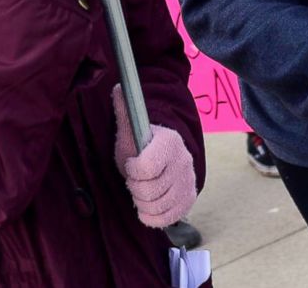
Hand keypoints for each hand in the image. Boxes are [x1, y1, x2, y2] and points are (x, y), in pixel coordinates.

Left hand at [111, 86, 196, 225]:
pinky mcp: (188, 200)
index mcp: (169, 142)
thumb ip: (125, 110)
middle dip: (134, 186)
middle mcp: (183, 163)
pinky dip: (152, 217)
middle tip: (134, 178)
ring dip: (142, 202)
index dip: (132, 169)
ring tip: (140, 190)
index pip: (145, 168)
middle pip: (148, 190)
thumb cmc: (143, 142)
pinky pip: (167, 219)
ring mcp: (188, 183)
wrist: (165, 154)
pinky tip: (147, 206)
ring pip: (156, 206)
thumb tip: (119, 87)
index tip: (131, 162)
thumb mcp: (131, 128)